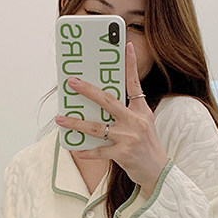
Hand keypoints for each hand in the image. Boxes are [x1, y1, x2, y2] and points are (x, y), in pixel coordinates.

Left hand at [55, 42, 168, 195]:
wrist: (158, 171)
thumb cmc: (147, 145)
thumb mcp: (143, 123)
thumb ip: (127, 112)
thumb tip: (101, 103)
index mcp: (141, 110)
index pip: (134, 83)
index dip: (131, 64)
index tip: (126, 46)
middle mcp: (135, 121)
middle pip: (107, 101)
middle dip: (87, 90)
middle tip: (72, 82)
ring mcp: (128, 137)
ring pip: (95, 127)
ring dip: (75, 123)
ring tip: (60, 118)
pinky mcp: (122, 154)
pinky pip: (98, 150)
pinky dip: (85, 151)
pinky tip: (75, 149)